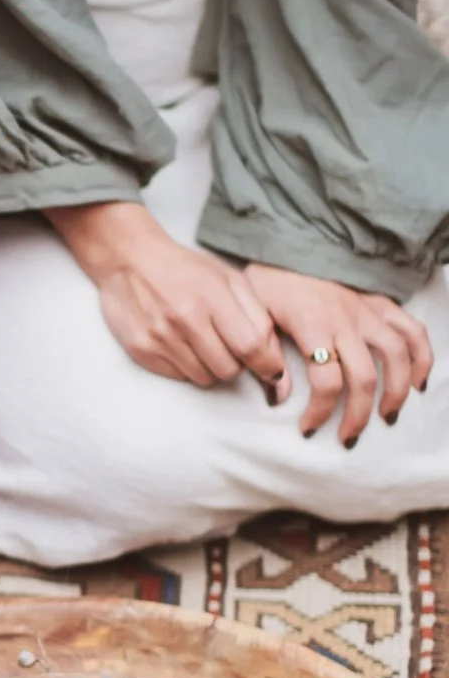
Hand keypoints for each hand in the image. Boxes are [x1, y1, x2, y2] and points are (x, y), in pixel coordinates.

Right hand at [48, 201, 288, 392]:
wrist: (128, 259)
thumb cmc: (184, 269)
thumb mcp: (228, 278)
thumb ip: (256, 313)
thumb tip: (273, 355)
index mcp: (212, 297)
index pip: (251, 346)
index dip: (267, 364)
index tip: (270, 368)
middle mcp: (184, 319)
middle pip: (228, 370)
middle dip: (236, 364)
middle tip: (228, 347)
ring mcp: (160, 337)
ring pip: (204, 378)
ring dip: (210, 367)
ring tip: (201, 343)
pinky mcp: (141, 350)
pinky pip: (178, 376)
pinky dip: (185, 366)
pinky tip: (179, 344)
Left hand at [244, 263, 431, 441]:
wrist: (286, 240)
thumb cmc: (268, 281)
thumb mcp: (255, 316)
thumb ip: (265, 354)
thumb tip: (277, 396)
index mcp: (312, 324)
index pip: (326, 381)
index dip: (320, 412)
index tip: (307, 429)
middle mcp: (346, 320)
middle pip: (364, 378)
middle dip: (358, 415)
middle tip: (346, 437)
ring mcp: (367, 311)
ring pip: (397, 357)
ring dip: (397, 391)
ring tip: (386, 416)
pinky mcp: (380, 303)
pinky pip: (412, 330)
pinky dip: (422, 357)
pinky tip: (419, 382)